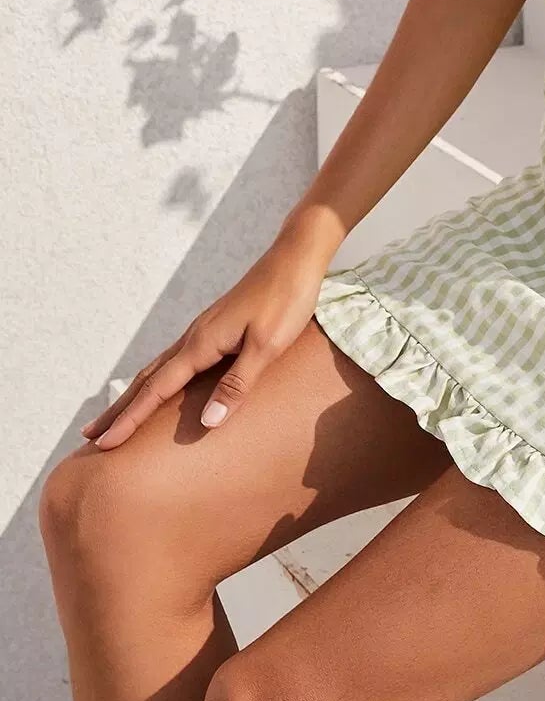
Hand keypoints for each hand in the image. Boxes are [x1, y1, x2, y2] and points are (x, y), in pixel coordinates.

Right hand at [79, 228, 333, 450]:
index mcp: (202, 343)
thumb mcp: (268, 346)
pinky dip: (159, 378)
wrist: (296, 256)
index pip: (157, 389)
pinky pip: (177, 359)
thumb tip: (206, 423)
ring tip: (116, 415)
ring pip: (160, 367)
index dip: (131, 419)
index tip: (103, 444)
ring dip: (136, 393)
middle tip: (90, 435)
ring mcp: (204, 329)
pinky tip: (162, 384)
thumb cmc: (287, 299)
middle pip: (149, 378)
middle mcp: (195, 336)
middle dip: (121, 409)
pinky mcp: (216, 326)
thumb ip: (237, 384)